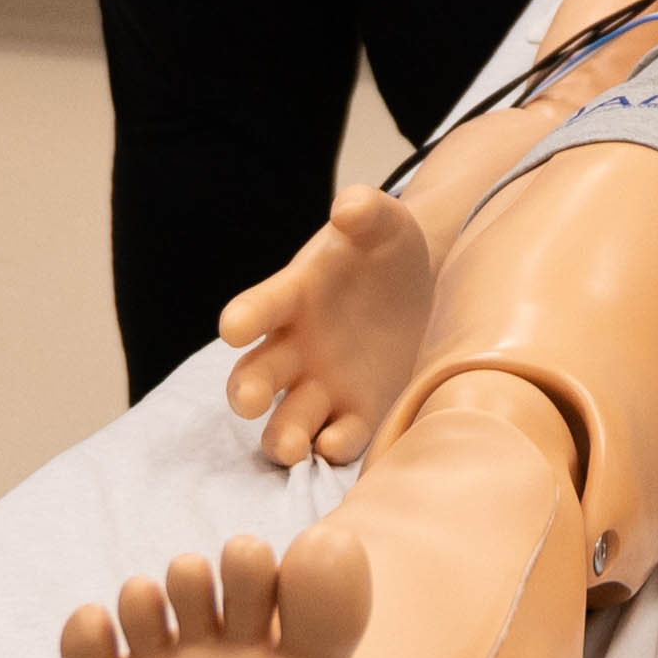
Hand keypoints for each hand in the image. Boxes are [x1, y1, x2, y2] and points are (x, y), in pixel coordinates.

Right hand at [220, 190, 438, 467]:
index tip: (233, 327)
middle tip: (249, 401)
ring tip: (290, 448)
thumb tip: (348, 208)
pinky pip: (339, 436)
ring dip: (283, 436)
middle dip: (248, 390)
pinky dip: (335, 445)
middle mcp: (295, 347)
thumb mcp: (383, 223)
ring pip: (288, 419)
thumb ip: (364, 212)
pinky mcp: (357, 411)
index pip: (262, 306)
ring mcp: (322, 384)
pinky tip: (337, 445)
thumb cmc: (386, 249)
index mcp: (294, 296)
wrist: (424, 282)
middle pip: (257, 374)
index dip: (246, 316)